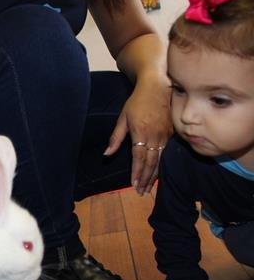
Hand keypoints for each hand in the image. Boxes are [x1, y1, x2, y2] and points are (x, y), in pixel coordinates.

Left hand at [104, 76, 171, 194]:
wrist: (158, 87)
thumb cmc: (137, 102)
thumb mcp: (122, 118)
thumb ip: (116, 137)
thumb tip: (107, 154)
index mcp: (141, 132)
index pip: (139, 157)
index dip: (136, 172)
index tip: (133, 184)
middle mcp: (155, 136)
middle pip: (151, 162)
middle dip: (145, 179)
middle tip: (140, 192)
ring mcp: (165, 135)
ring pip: (159, 160)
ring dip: (153, 176)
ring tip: (147, 188)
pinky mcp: (171, 134)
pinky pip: (166, 154)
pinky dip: (161, 166)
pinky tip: (157, 175)